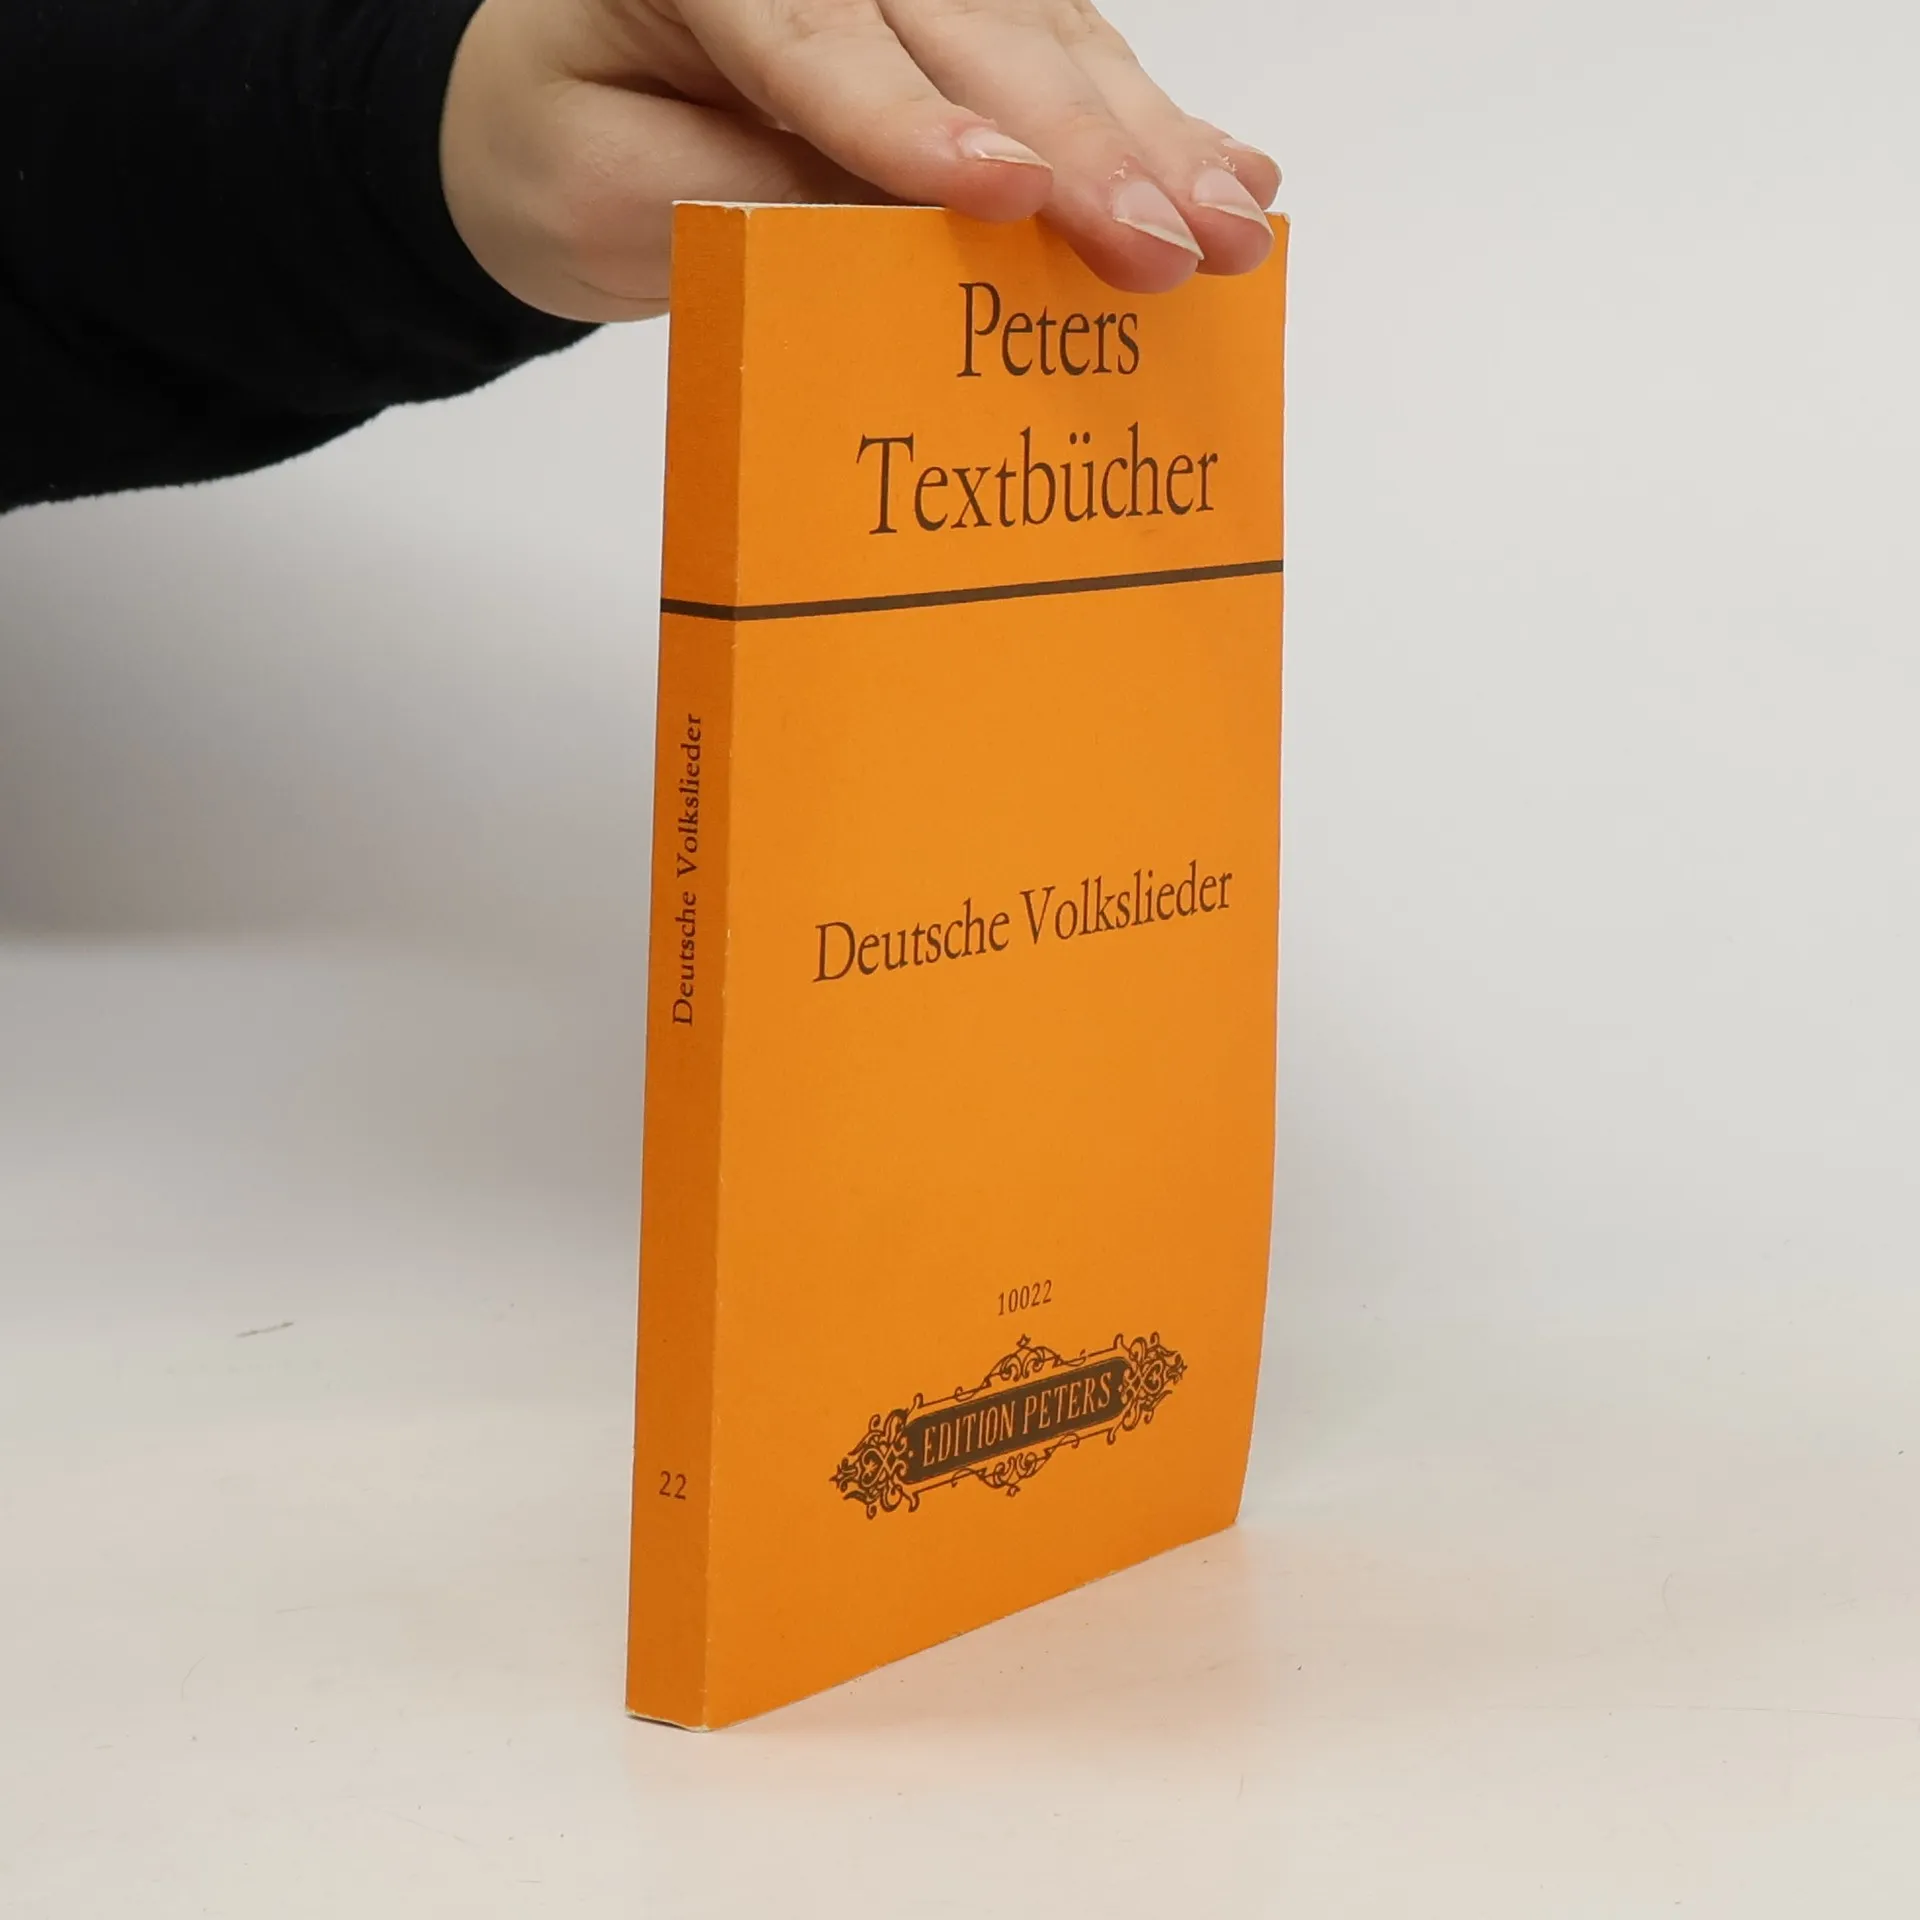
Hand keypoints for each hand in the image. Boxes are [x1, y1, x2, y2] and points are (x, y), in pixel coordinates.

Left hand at [441, 0, 1280, 320]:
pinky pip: (1063, 56)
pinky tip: (1234, 169)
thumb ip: (748, 199)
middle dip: (1080, 147)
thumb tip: (910, 235)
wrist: (550, 120)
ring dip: (1146, 139)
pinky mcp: (954, 19)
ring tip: (1231, 224)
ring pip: (1041, 36)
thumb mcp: (615, 198)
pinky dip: (1147, 123)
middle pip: (965, 28)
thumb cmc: (567, 151)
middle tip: (1169, 245)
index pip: (819, 34)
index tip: (1008, 197)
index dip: (917, 122)